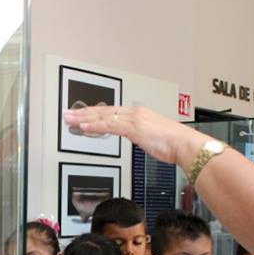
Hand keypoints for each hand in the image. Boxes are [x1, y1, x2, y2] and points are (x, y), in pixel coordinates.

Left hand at [63, 105, 202, 165]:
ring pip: (103, 116)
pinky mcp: (134, 127)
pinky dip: (95, 125)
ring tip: (70, 119)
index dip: (95, 113)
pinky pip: (109, 125)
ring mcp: (133, 119)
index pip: (111, 111)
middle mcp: (134, 113)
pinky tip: (84, 126)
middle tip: (68, 114)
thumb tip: (135, 137)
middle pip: (103, 110)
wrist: (185, 144)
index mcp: (139, 114)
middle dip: (84, 112)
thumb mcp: (153, 137)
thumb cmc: (174, 143)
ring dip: (84, 118)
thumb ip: (141, 135)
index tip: (82, 115)